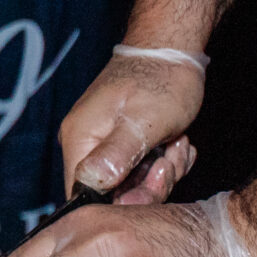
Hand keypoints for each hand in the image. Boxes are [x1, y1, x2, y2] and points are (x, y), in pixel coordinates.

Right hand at [58, 50, 204, 201]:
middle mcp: (86, 144)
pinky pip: (143, 171)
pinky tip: (176, 143)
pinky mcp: (124, 144)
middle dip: (149, 184)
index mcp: (80, 139)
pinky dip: (165, 162)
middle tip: (169, 158)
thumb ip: (115, 155)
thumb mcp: (143, 122)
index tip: (151, 186)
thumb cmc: (159, 82)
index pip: (83, 195)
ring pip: (133, 184)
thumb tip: (90, 184)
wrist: (172, 53)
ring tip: (176, 143)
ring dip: (162, 170)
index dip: (118, 203)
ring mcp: (105, 144)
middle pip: (111, 194)